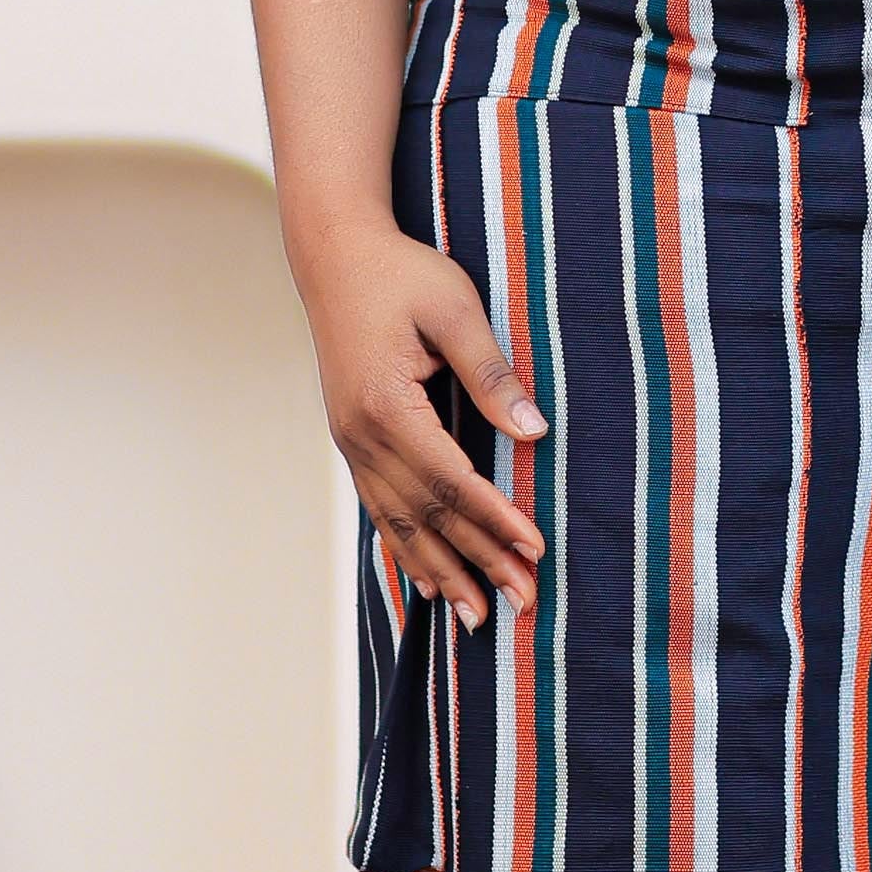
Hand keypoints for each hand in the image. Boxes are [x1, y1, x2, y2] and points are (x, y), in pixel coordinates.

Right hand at [294, 221, 544, 618]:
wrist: (334, 255)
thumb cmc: (400, 273)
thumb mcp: (454, 309)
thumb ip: (491, 374)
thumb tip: (535, 432)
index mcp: (386, 406)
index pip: (451, 480)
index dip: (495, 520)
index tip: (536, 550)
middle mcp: (361, 436)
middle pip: (428, 515)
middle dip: (480, 561)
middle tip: (524, 603)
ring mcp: (351, 443)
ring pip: (400, 523)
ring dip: (443, 572)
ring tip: (480, 617)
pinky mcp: (352, 440)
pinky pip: (381, 509)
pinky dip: (408, 549)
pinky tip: (430, 582)